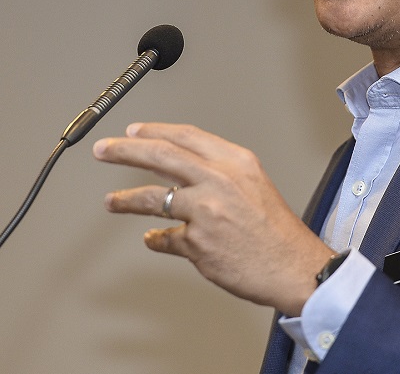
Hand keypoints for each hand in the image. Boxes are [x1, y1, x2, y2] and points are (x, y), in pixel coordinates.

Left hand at [93, 122, 333, 316]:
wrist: (295, 268)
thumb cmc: (278, 231)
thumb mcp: (254, 184)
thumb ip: (219, 173)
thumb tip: (179, 171)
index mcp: (236, 161)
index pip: (186, 136)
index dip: (155, 131)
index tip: (133, 131)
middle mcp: (219, 180)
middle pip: (161, 155)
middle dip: (125, 150)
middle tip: (104, 150)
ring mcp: (205, 211)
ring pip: (153, 197)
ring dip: (126, 199)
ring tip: (111, 201)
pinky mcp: (197, 243)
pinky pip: (165, 238)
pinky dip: (156, 238)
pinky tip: (153, 238)